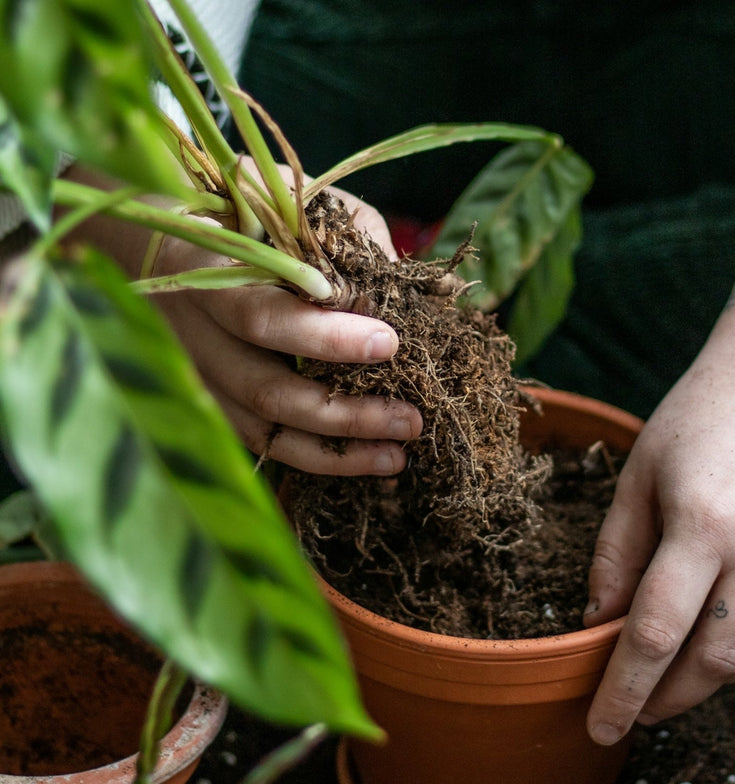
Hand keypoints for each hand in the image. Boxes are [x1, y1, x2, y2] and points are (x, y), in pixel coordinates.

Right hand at [152, 180, 420, 474]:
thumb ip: (345, 241)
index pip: (263, 317)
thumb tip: (410, 295)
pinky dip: (317, 459)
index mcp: (206, 276)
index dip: (325, 337)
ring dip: (336, 452)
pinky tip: (365, 460)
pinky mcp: (214, 406)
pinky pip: (264, 445)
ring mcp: (200, 379)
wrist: (156, 243)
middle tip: (409, 418)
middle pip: (266, 391)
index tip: (389, 343)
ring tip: (396, 457)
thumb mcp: (289, 204)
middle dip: (344, 412)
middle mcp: (194, 337)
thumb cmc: (240, 217)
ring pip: (266, 432)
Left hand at [584, 181, 734, 744]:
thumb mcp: (639, 475)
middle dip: (666, 699)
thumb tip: (596, 624)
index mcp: (704, 524)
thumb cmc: (700, 415)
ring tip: (669, 672)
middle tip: (632, 711)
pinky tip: (720, 635)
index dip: (624, 690)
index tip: (600, 727)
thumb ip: (616, 554)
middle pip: (712, 661)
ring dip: (708, 676)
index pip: (654, 633)